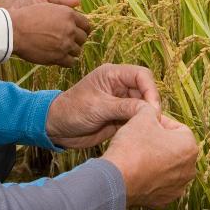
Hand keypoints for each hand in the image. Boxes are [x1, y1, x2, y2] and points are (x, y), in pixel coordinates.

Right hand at [0, 0, 91, 66]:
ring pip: (78, 51)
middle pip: (83, 38)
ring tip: (64, 49)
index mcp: (69, 15)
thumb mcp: (46, 1)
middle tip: (70, 41)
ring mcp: (65, 44)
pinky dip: (68, 61)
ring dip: (72, 51)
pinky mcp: (58, 57)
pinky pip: (71, 62)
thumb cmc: (28, 14)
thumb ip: (64, 3)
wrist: (14, 30)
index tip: (78, 32)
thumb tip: (78, 1)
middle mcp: (70, 29)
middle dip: (78, 40)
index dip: (83, 29)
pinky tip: (62, 58)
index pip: (86, 25)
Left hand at [46, 63, 160, 148]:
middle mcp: (120, 86)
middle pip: (146, 91)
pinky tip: (145, 134)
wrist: (56, 129)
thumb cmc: (72, 111)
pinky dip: (142, 125)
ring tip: (150, 129)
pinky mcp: (120, 117)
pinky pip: (137, 119)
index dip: (151, 90)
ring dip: (148, 117)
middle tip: (153, 121)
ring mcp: (121, 102)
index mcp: (113, 74)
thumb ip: (124, 106)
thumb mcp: (98, 107)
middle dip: (151, 105)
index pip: (142, 75)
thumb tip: (149, 109)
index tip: (153, 108)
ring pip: (144, 106)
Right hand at [103, 105, 198, 207]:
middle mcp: (189, 170)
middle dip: (160, 143)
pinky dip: (151, 179)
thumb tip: (151, 108)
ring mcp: (178, 188)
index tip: (145, 124)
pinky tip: (137, 173)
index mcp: (190, 147)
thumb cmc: (132, 147)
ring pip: (168, 168)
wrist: (115, 181)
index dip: (160, 123)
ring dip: (156, 161)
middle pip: (174, 149)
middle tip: (141, 138)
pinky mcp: (164, 202)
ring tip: (138, 155)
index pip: (177, 128)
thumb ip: (150, 109)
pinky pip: (159, 185)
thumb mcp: (142, 117)